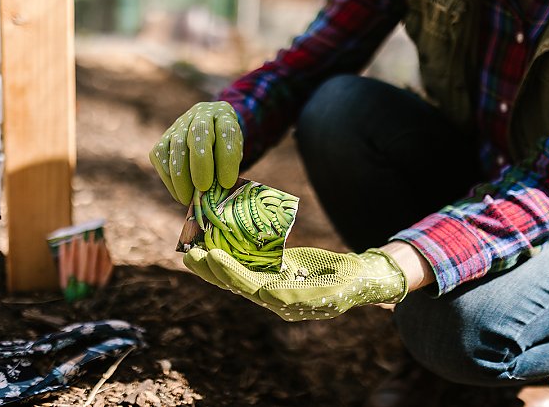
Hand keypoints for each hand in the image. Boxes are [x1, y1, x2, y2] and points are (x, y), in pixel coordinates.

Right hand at [150, 101, 242, 204]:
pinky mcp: (163, 138)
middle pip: (198, 134)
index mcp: (224, 116)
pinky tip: (179, 192)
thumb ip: (227, 169)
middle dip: (200, 164)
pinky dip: (169, 178)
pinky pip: (160, 156)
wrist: (211, 133)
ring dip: (181, 177)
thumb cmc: (225, 149)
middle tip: (203, 188)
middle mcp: (201, 115)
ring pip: (176, 147)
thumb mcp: (234, 155)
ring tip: (189, 199)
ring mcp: (179, 125)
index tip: (227, 183)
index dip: (226, 157)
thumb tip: (215, 194)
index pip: (226, 131)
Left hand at [183, 247, 406, 320]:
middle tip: (190, 255)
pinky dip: (230, 255)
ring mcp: (273, 284)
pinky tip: (214, 244)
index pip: (252, 289)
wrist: (359, 280)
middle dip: (213, 270)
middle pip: (237, 284)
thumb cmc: (349, 284)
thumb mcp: (331, 291)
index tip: (213, 258)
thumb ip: (301, 295)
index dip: (231, 274)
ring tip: (192, 250)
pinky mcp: (275, 272)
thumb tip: (267, 294)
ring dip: (214, 264)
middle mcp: (274, 297)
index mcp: (286, 303)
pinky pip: (248, 265)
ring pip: (237, 274)